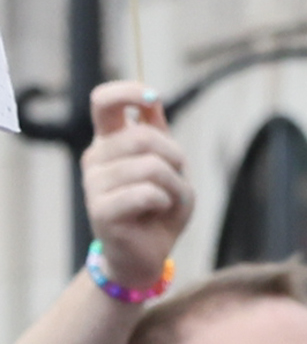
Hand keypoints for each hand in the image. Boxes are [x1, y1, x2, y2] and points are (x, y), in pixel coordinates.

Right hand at [81, 83, 190, 291]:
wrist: (150, 252)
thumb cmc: (161, 204)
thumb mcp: (168, 162)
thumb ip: (158, 131)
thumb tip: (151, 99)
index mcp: (110, 141)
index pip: (103, 102)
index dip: (127, 91)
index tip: (150, 97)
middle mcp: (95, 159)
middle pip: (142, 136)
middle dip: (174, 156)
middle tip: (175, 177)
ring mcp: (93, 185)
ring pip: (150, 167)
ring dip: (174, 184)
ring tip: (166, 199)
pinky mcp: (100, 211)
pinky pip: (146, 193)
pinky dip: (165, 201)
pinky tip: (156, 211)